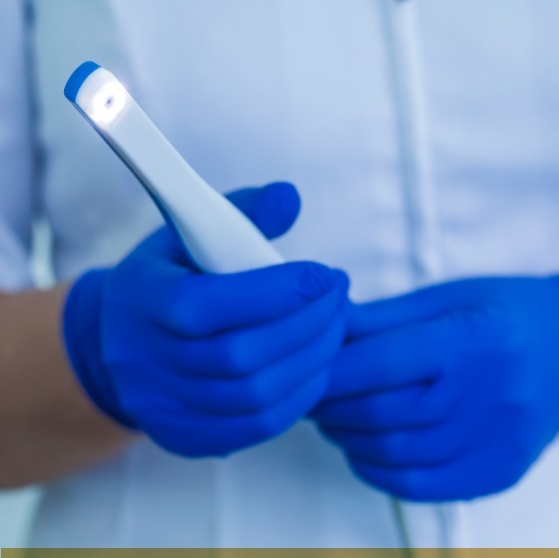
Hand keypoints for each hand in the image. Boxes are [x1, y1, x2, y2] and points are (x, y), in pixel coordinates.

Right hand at [64, 182, 348, 456]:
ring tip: (336, 328)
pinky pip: (256, 426)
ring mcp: (164, 407)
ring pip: (256, 396)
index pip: (211, 304)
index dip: (277, 292)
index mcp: (143, 301)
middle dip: (308, 325)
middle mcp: (146, 362)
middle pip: (241, 356)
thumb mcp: (188, 234)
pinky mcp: (185, 436)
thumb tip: (290, 197)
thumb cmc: (166, 279)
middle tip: (339, 298)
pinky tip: (316, 366)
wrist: (117, 342)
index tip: (324, 275)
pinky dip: (299, 397)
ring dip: (312, 361)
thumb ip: (241, 212)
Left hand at [311, 276, 558, 500]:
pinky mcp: (498, 472)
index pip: (378, 364)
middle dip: (329, 406)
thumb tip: (326, 327)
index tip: (307, 370)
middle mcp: (486, 397)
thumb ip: (382, 318)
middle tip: (310, 396)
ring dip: (346, 438)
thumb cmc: (503, 312)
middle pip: (379, 413)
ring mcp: (495, 442)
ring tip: (331, 419)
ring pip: (393, 453)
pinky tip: (361, 451)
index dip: (330, 372)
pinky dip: (377, 472)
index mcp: (470, 341)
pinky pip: (421, 486)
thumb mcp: (444, 298)